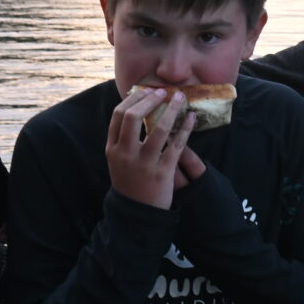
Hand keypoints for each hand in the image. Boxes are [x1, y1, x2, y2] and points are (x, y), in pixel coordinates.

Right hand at [106, 87, 195, 208]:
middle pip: (133, 117)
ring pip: (158, 129)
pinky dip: (185, 128)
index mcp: (112, 149)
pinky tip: (191, 118)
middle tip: (162, 92)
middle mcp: (125, 154)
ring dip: (172, 109)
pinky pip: (177, 145)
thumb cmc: (129, 182)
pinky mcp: (163, 172)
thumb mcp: (117, 160)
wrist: (136, 213)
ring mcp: (144, 163)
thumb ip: (123, 138)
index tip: (146, 90)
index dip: (133, 99)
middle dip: (149, 99)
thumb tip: (136, 108)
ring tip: (180, 97)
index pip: (118, 115)